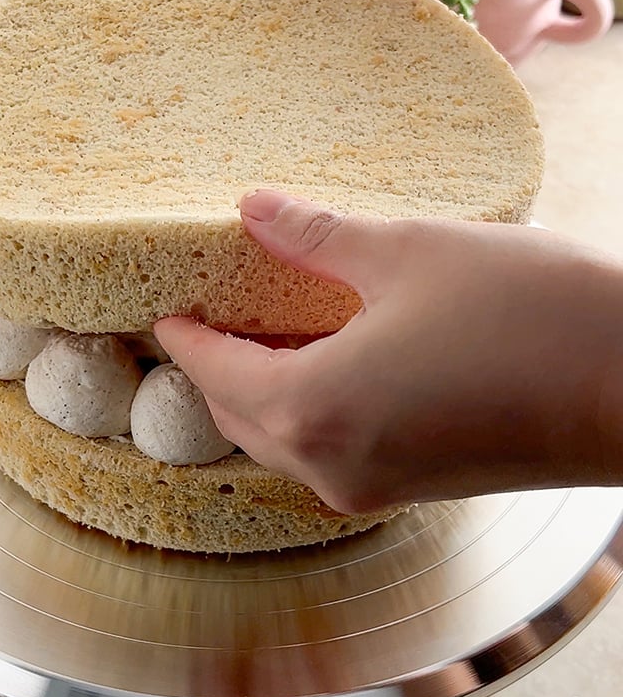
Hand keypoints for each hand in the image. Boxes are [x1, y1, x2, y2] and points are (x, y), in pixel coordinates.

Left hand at [154, 190, 622, 514]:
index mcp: (313, 408)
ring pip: (283, 440)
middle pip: (238, 416)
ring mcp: (376, 486)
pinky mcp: (419, 489)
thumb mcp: (411, 253)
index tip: (162, 310)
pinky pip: (330, 451)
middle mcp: (331, 464)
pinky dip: (308, 410)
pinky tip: (324, 358)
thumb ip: (317, 236)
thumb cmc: (533, 314)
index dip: (184, 337)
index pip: (213, 372)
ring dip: (261, 391)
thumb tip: (251, 207)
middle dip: (213, 368)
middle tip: (204, 313)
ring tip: (260, 328)